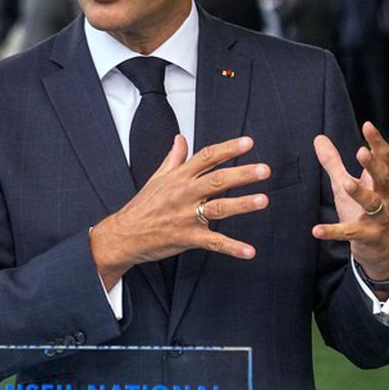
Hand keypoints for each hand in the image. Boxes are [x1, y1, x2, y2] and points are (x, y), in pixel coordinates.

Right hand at [89, 135, 269, 289]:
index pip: (207, 157)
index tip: (248, 143)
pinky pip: (214, 242)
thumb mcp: (157, 177)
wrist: (124, 235)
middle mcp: (185, 194)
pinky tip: (249, 251)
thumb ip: (174, 158)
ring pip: (219, 208)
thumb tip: (181, 138)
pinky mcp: (188, 238)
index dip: (228, 148)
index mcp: (179, 177)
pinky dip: (233, 247)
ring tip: (263, 200)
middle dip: (242, 174)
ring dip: (242, 204)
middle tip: (264, 170)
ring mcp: (187, 216)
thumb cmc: (142, 207)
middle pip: (217, 180)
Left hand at [313, 122, 388, 291]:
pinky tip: (316, 230)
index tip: (367, 125)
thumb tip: (318, 137)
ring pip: (372, 204)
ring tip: (345, 183)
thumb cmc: (361, 210)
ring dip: (360, 193)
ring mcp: (378, 218)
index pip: (383, 158)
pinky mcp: (366, 236)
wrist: (379, 250)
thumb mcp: (345, 185)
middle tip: (361, 152)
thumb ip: (333, 163)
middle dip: (372, 165)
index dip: (376, 142)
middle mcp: (383, 197)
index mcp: (379, 182)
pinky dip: (333, 231)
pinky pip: (350, 233)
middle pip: (382, 178)